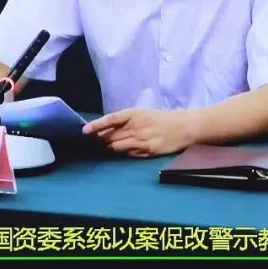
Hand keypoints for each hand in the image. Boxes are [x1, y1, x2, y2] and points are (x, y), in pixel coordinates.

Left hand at [82, 108, 196, 157]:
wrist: (184, 126)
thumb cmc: (160, 119)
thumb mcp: (142, 114)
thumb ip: (124, 122)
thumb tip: (104, 130)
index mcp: (134, 114)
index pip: (110, 119)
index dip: (96, 125)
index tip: (84, 131)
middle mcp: (136, 126)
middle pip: (111, 136)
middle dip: (100, 140)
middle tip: (92, 143)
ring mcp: (142, 139)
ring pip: (117, 147)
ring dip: (111, 148)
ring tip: (107, 148)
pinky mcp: (149, 150)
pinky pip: (129, 154)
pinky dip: (125, 153)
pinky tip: (126, 151)